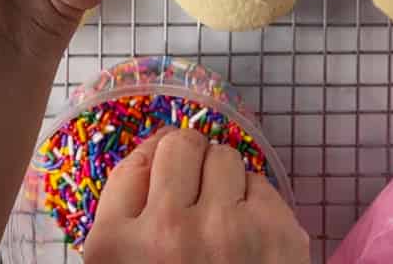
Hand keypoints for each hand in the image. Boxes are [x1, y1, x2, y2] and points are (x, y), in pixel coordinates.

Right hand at [82, 129, 308, 262]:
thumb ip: (127, 223)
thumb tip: (154, 156)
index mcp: (114, 247)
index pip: (133, 164)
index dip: (151, 164)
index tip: (161, 174)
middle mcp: (167, 228)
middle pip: (180, 145)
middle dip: (187, 161)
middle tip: (192, 190)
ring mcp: (227, 227)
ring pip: (226, 157)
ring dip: (223, 180)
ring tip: (220, 219)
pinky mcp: (278, 230)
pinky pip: (262, 185)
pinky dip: (255, 204)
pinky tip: (248, 238)